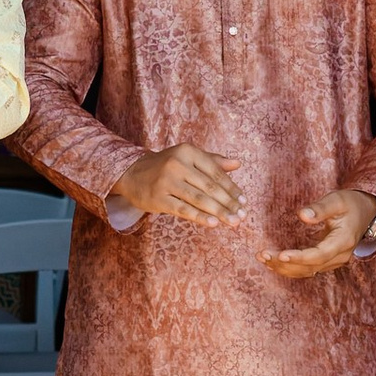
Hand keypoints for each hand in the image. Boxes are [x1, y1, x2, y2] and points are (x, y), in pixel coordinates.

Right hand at [114, 145, 241, 223]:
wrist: (131, 173)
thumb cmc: (165, 166)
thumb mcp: (187, 158)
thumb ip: (212, 161)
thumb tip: (237, 164)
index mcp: (188, 151)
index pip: (215, 172)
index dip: (231, 188)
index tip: (244, 201)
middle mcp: (177, 164)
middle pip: (209, 187)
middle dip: (229, 203)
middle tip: (242, 215)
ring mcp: (167, 181)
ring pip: (199, 199)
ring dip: (219, 212)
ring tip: (233, 222)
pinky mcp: (159, 198)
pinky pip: (184, 209)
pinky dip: (200, 217)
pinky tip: (213, 223)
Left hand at [267, 188, 375, 277]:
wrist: (366, 211)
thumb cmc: (351, 203)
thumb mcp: (337, 200)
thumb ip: (320, 208)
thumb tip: (302, 215)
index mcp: (343, 241)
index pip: (319, 255)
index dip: (300, 257)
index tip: (281, 254)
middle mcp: (340, 255)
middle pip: (310, 266)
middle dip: (284, 263)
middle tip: (262, 255)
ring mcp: (334, 260)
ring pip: (307, 271)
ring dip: (284, 268)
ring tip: (262, 258)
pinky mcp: (327, 260)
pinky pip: (308, 269)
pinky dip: (290, 268)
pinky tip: (273, 263)